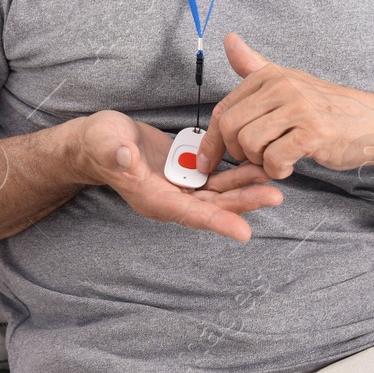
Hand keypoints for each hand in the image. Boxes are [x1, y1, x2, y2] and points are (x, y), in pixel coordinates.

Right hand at [74, 110, 283, 241]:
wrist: (100, 140)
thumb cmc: (98, 143)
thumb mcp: (104, 143)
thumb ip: (115, 153)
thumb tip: (126, 158)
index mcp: (152, 198)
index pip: (189, 214)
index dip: (217, 222)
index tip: (244, 232)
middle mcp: (170, 198)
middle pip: (212, 206)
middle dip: (243, 203)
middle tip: (275, 196)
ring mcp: (180, 186)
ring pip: (218, 192)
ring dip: (245, 188)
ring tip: (273, 180)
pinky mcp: (186, 171)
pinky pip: (215, 176)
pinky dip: (236, 173)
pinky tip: (257, 164)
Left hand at [204, 33, 373, 180]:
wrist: (372, 124)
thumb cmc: (326, 109)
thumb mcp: (288, 81)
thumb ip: (254, 65)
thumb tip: (228, 39)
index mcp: (269, 76)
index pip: (223, 109)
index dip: (212, 140)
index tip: (208, 160)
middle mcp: (282, 86)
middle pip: (231, 127)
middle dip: (236, 152)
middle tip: (254, 158)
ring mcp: (298, 108)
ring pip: (249, 144)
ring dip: (258, 162)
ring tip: (276, 159)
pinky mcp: (313, 132)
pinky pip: (274, 159)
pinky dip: (277, 170)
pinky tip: (289, 166)